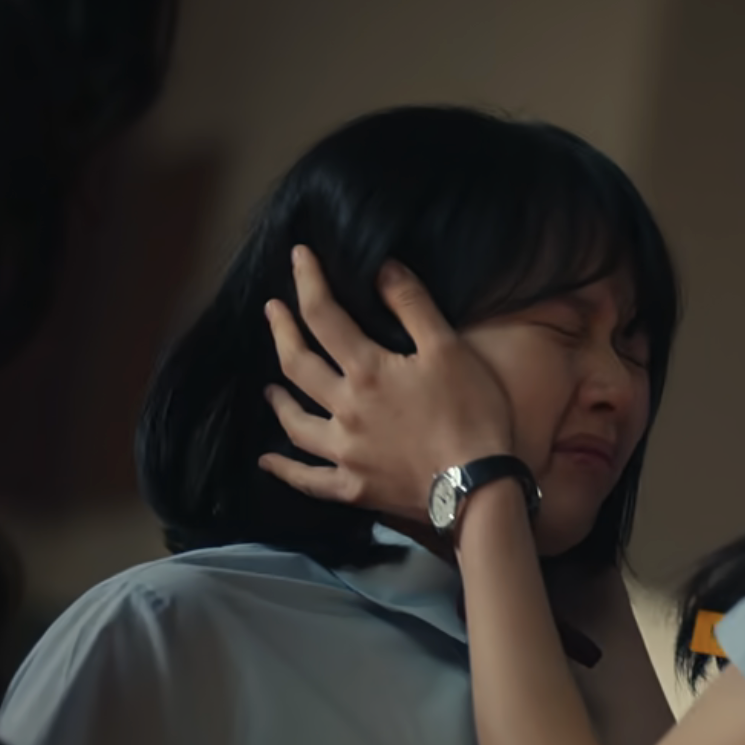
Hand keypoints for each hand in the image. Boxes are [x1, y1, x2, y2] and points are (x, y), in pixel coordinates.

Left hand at [258, 246, 521, 520]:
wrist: (478, 487)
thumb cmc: (471, 414)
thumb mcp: (449, 349)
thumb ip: (412, 306)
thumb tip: (382, 268)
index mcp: (367, 371)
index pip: (324, 316)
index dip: (308, 282)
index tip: (298, 257)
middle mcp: (344, 409)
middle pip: (298, 365)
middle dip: (282, 332)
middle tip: (272, 311)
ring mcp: (344, 452)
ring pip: (296, 422)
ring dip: (279, 400)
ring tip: (270, 387)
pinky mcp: (353, 487)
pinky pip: (309, 480)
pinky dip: (285, 470)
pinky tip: (267, 461)